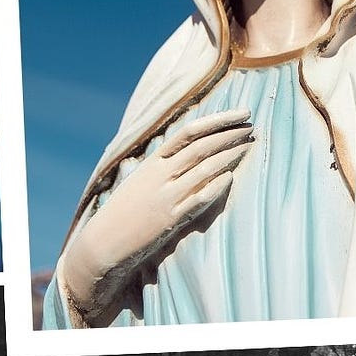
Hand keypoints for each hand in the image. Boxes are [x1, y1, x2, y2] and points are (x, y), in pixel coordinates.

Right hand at [59, 108, 254, 325]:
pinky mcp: (169, 220)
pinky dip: (215, 187)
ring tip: (248, 146)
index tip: (241, 114)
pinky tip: (230, 177)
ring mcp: (165, 197)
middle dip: (229, 134)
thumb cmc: (125, 209)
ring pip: (202, 169)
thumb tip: (192, 148)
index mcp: (153, 162)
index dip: (218, 120)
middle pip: (201, 147)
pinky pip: (197, 199)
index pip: (189, 132)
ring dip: (228, 156)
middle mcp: (160, 175)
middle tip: (252, 127)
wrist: (103, 242)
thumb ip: (165, 164)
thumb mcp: (141, 179)